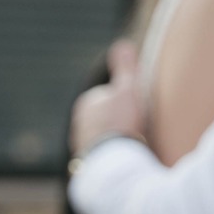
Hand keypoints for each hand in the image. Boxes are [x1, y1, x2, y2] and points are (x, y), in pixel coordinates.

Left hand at [71, 40, 145, 158]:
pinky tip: (122, 162)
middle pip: (104, 120)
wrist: (112, 164)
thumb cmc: (121, 123)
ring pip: (102, 140)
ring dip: (114, 142)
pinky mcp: (86, 169)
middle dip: (116, 123)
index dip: (125, 103)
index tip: (135, 111)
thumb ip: (125, 67)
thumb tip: (122, 44)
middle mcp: (78, 126)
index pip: (108, 97)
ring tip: (129, 148)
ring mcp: (80, 149)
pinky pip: (102, 159)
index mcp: (85, 105)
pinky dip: (111, 159)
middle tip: (134, 131)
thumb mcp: (127, 88)